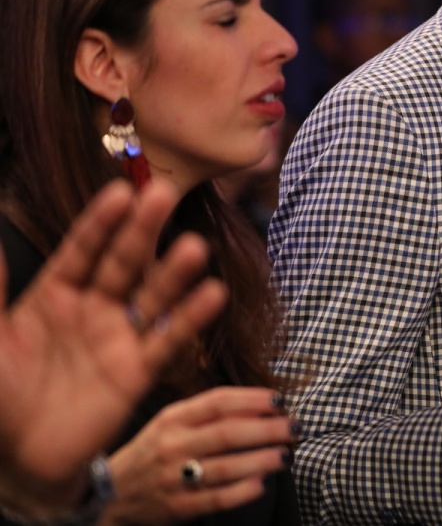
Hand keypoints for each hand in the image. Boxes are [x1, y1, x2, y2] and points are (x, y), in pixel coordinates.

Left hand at [0, 180, 226, 515]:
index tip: (120, 192)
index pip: (81, 250)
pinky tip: (212, 295)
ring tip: (194, 248)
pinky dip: (190, 319)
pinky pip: (166, 341)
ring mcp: (118, 337)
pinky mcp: (138, 371)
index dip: (100, 222)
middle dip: (142, 231)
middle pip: (122, 262)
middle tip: (162, 195)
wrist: (18, 460)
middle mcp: (93, 308)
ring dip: (174, 272)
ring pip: (151, 296)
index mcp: (53, 295)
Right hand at [101, 387, 295, 524]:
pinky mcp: (178, 507)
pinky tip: (263, 483)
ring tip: (287, 455)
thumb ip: (208, 413)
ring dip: (263, 460)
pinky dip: (243, 491)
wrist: (110, 495)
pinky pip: (216, 498)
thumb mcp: (171, 423)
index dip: (253, 399)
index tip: (281, 401)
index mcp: (173, 419)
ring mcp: (174, 478)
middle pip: (228, 434)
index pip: (218, 402)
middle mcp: (173, 445)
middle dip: (268, 430)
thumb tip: (260, 404)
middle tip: (295, 428)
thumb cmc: (153, 452)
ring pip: (226, 467)